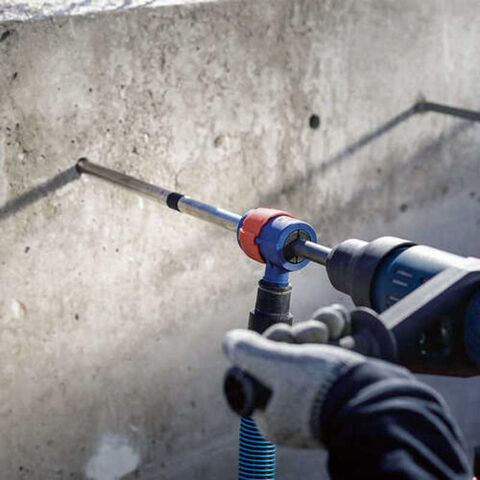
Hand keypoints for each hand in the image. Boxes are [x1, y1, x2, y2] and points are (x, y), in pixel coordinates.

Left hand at [222, 305, 364, 448]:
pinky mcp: (343, 386)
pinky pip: (333, 354)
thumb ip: (248, 352)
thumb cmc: (323, 388)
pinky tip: (342, 322)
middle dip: (301, 335)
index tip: (284, 334)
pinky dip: (336, 336)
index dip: (270, 345)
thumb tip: (230, 342)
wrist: (379, 401)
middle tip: (313, 333)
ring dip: (320, 329)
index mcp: (273, 413)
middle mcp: (295, 408)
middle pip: (289, 357)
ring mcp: (321, 398)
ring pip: (312, 351)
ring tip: (332, 327)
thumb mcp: (277, 365)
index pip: (261, 369)